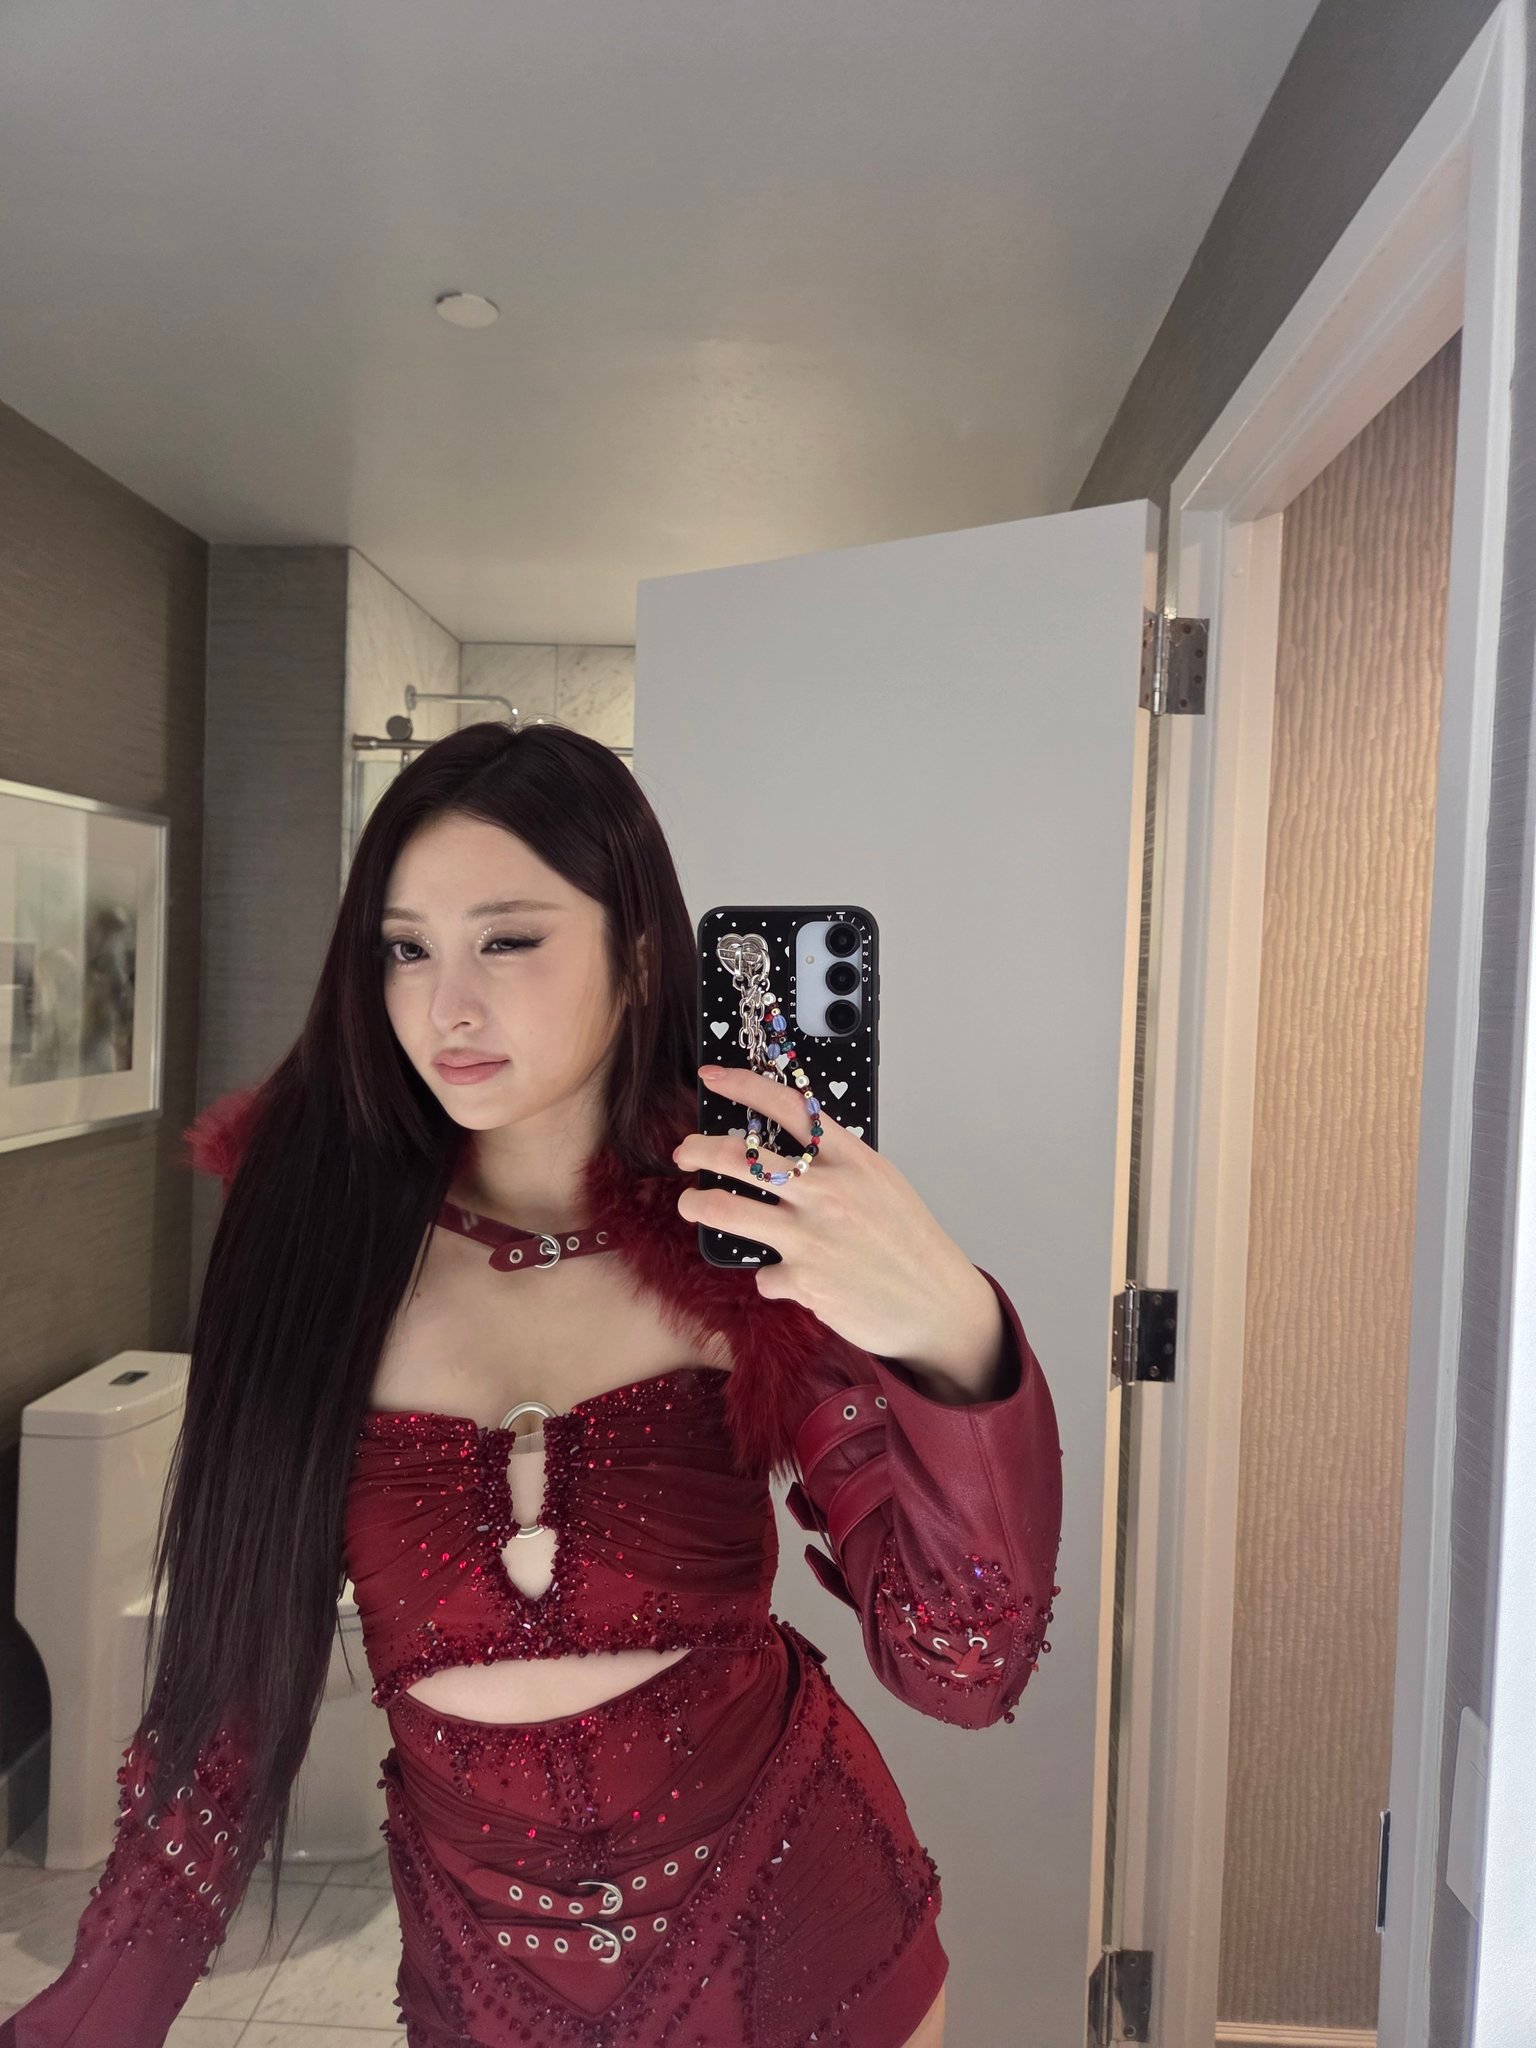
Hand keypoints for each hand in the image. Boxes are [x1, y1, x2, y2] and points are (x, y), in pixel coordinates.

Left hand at [673, 1063, 998, 1373]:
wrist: (937, 1305)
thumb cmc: (910, 1243)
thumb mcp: (882, 1184)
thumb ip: (837, 1165)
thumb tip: (791, 1152)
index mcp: (852, 1160)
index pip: (789, 1108)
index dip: (743, 1087)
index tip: (713, 1078)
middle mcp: (828, 1192)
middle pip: (743, 1157)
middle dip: (700, 1148)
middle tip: (683, 1150)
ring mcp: (812, 1237)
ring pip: (728, 1210)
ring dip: (699, 1204)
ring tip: (689, 1203)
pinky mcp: (803, 1281)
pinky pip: (762, 1273)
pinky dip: (770, 1276)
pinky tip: (789, 1279)